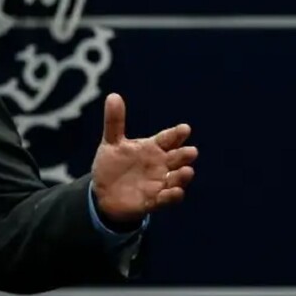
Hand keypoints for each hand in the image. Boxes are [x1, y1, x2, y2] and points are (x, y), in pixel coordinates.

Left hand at [91, 93, 196, 225]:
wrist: (104, 193)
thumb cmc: (113, 165)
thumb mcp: (112, 143)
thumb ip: (114, 121)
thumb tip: (113, 95)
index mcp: (152, 148)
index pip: (167, 139)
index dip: (176, 134)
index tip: (185, 129)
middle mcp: (160, 165)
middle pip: (176, 158)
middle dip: (184, 155)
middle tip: (191, 151)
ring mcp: (158, 183)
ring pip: (176, 179)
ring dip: (182, 176)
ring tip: (186, 171)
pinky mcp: (152, 201)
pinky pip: (165, 200)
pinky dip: (171, 196)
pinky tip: (175, 192)